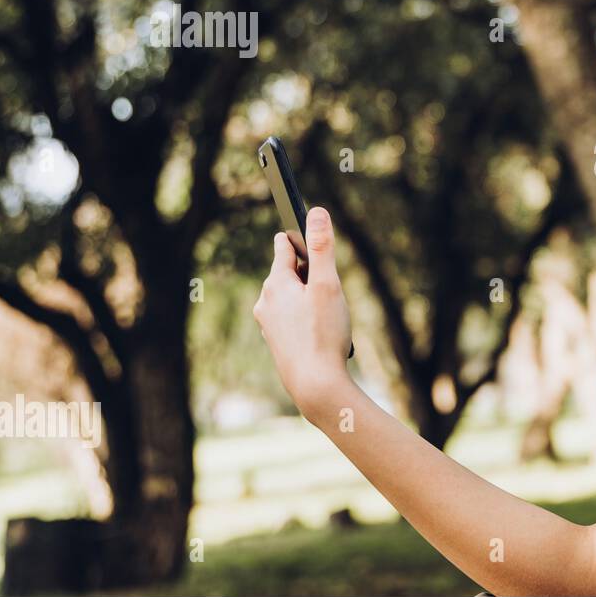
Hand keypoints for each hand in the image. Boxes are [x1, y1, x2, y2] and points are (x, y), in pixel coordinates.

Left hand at [253, 206, 353, 416]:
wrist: (314, 385)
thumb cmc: (323, 334)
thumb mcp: (328, 285)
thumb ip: (323, 248)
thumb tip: (317, 212)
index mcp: (276, 283)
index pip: (283, 248)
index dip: (298, 241)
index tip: (307, 237)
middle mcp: (266, 302)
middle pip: (287, 273)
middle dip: (308, 273)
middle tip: (330, 286)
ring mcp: (268, 324)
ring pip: (289, 298)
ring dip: (308, 298)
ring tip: (328, 313)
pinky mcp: (276, 342)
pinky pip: (291, 319)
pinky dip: (305, 318)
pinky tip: (320, 331)